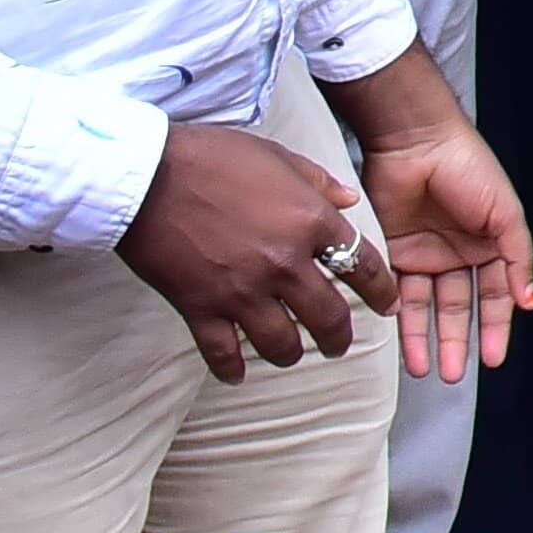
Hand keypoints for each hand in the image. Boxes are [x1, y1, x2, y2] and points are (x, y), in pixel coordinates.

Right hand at [117, 118, 384, 380]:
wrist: (146, 173)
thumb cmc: (211, 156)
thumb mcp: (276, 155)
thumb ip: (317, 181)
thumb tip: (348, 200)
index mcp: (311, 221)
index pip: (363, 265)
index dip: (381, 290)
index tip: (387, 305)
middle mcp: (285, 262)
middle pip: (328, 317)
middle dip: (338, 337)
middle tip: (338, 344)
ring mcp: (243, 290)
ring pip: (282, 343)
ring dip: (291, 354)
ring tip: (292, 355)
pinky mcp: (200, 307)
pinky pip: (222, 352)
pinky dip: (231, 369)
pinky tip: (237, 376)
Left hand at [357, 105, 532, 380]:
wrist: (416, 143)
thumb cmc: (469, 170)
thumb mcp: (505, 215)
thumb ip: (518, 259)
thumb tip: (529, 301)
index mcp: (490, 245)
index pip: (496, 296)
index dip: (496, 327)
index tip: (494, 359)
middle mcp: (458, 255)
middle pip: (460, 308)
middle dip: (458, 342)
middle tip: (452, 375)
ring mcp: (425, 256)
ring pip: (428, 307)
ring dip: (427, 339)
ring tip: (427, 371)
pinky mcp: (393, 253)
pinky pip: (397, 293)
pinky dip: (401, 319)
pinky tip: (405, 341)